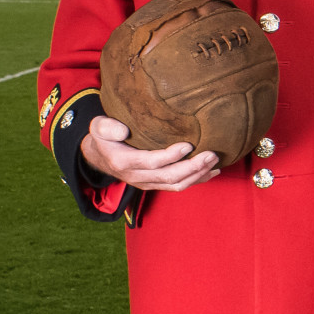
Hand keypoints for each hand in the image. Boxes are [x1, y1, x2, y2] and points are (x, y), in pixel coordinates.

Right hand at [81, 115, 218, 190]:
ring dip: (198, 175)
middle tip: (211, 154)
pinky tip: (212, 172)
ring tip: (215, 162)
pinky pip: (177, 186)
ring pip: (175, 185)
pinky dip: (196, 180)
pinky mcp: (154, 184)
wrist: (99, 156)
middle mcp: (136, 176)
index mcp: (123, 162)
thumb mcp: (99, 127)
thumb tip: (123, 129)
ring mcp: (146, 183)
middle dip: (193, 167)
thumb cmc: (104, 137)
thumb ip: (107, 127)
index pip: (151, 162)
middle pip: (168, 177)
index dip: (171, 156)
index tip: (189, 145)